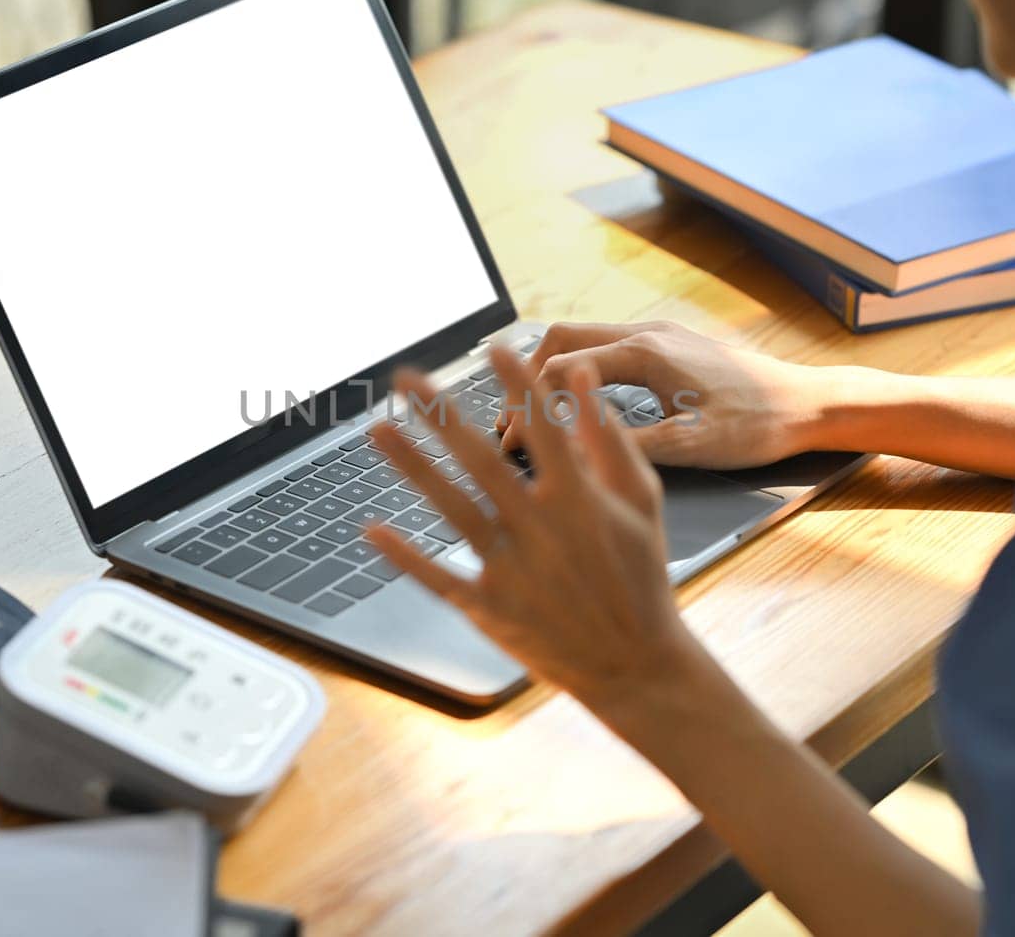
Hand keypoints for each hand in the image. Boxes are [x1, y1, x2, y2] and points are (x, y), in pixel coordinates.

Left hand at [367, 346, 702, 702]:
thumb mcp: (642, 503)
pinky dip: (404, 555)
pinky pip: (439, 577)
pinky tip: (373, 529)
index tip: (494, 348)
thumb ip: (609, 439)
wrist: (635, 665)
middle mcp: (542, 528)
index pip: (544, 427)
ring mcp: (513, 569)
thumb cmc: (640, 576)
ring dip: (412, 467)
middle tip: (407, 378)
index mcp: (581, 498)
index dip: (519, 385)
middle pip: (481, 459)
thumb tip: (581, 381)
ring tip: (378, 430)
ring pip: (452, 508)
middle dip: (441, 414)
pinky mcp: (491, 607)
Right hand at [499, 321, 832, 470]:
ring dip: (551, 370)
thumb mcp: (690, 446)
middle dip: (527, 376)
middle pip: (562, 338)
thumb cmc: (756, 424)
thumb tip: (571, 454)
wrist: (807, 403)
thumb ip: (625, 445)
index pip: (562, 368)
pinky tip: (576, 403)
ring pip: (584, 338)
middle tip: (511, 420)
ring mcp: (658, 335)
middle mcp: (647, 333)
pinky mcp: (669, 347)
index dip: (528, 404)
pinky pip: (606, 347)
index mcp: (646, 353)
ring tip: (533, 412)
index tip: (511, 438)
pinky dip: (578, 370)